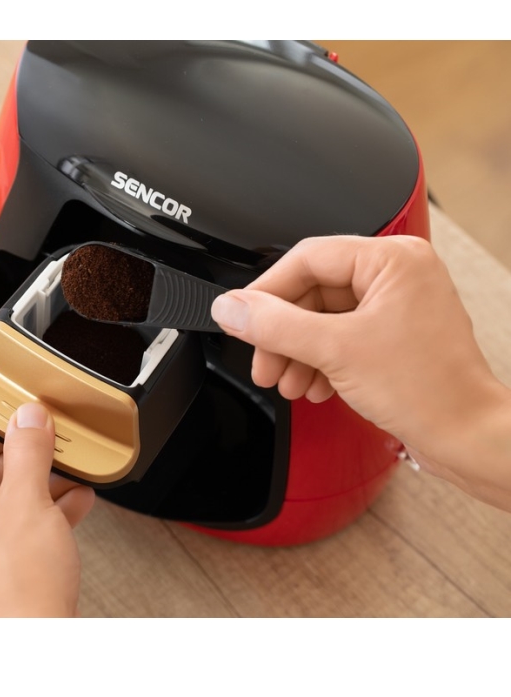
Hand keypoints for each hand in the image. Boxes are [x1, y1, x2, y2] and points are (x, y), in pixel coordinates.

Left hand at [0, 402, 94, 616]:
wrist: (37, 645)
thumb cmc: (15, 584)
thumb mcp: (26, 499)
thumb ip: (27, 451)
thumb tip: (28, 420)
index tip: (3, 425)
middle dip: (14, 459)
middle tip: (39, 443)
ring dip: (34, 484)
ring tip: (64, 470)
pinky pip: (15, 532)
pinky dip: (41, 513)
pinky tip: (75, 502)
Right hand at [211, 235, 510, 509]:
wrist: (465, 437)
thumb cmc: (429, 390)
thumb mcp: (335, 351)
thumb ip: (274, 325)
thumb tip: (230, 308)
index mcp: (392, 260)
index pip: (307, 259)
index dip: (266, 292)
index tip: (241, 317)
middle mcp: (398, 275)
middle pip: (312, 291)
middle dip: (282, 334)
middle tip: (264, 361)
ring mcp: (398, 305)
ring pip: (323, 317)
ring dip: (297, 351)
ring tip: (287, 381)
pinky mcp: (395, 334)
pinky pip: (341, 336)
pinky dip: (320, 360)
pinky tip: (312, 385)